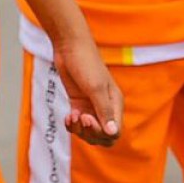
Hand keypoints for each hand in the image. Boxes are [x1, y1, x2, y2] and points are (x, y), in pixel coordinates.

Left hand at [52, 32, 120, 146]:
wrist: (69, 47)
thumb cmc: (85, 63)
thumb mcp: (95, 88)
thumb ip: (104, 111)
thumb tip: (113, 133)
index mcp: (115, 104)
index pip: (114, 132)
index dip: (101, 132)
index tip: (87, 118)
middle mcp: (105, 107)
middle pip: (103, 136)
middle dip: (90, 133)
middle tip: (80, 117)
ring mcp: (91, 106)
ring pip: (89, 132)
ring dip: (79, 130)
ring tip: (71, 116)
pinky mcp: (79, 103)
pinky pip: (78, 124)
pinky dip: (72, 125)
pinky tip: (68, 116)